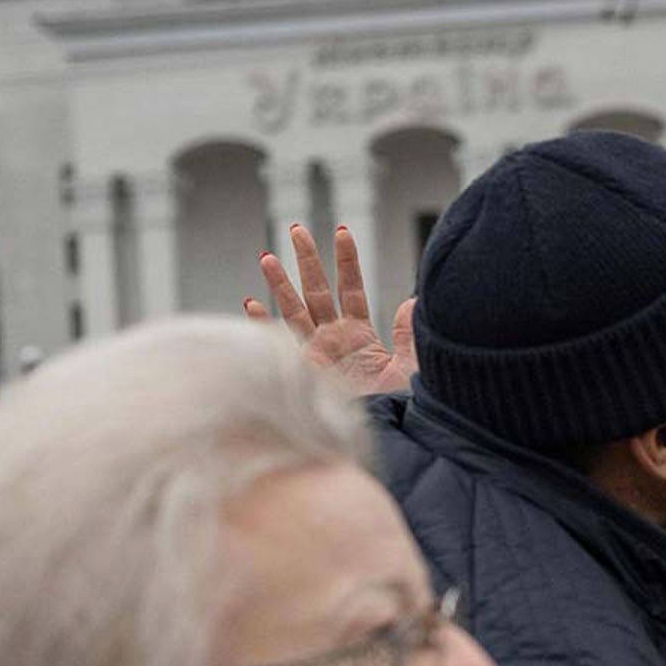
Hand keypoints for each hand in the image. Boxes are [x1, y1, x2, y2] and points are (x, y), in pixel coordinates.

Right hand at [245, 224, 418, 395]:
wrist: (386, 437)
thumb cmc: (402, 407)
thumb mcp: (411, 367)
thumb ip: (410, 335)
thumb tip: (414, 301)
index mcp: (360, 336)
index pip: (351, 290)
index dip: (347, 262)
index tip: (342, 232)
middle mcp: (335, 342)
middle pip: (318, 293)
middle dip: (307, 262)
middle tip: (297, 229)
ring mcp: (317, 356)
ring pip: (295, 312)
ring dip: (280, 286)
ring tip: (267, 256)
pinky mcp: (305, 373)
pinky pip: (280, 345)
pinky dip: (264, 325)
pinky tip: (250, 303)